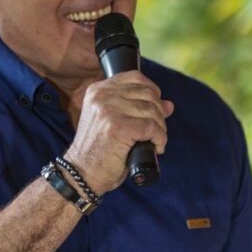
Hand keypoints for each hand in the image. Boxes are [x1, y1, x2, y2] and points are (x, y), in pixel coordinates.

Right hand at [64, 71, 173, 194]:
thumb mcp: (114, 123)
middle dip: (159, 112)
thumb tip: (169, 104)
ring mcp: (109, 110)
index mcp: (97, 90)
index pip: (135, 77)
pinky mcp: (119, 127)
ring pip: (152, 110)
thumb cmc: (99, 151)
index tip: (156, 108)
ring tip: (156, 141)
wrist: (82, 174)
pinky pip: (152, 127)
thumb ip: (137, 109)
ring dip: (160, 128)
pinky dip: (160, 138)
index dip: (152, 91)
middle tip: (157, 130)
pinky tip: (157, 147)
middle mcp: (101, 96)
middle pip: (147, 93)